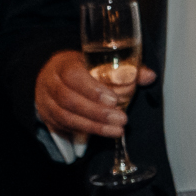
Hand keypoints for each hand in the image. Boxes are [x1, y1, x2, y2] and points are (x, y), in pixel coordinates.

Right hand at [34, 49, 155, 139]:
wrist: (53, 77)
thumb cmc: (81, 68)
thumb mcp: (98, 62)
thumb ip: (125, 70)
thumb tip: (149, 76)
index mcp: (63, 64)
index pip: (73, 75)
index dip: (93, 89)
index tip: (114, 100)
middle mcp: (51, 82)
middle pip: (69, 99)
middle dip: (98, 112)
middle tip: (122, 119)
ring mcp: (46, 101)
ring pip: (66, 117)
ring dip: (94, 126)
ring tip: (117, 130)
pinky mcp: (48, 117)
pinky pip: (65, 127)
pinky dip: (85, 131)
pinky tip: (104, 133)